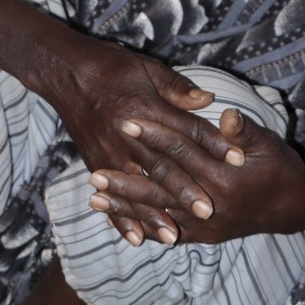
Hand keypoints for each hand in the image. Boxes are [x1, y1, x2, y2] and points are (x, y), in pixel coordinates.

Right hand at [43, 37, 243, 240]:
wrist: (67, 71)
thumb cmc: (114, 66)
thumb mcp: (149, 69)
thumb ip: (178, 88)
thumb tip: (209, 100)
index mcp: (145, 108)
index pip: (186, 129)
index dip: (214, 143)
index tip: (238, 158)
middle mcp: (127, 134)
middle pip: (162, 165)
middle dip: (184, 189)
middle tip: (207, 210)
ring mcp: (109, 151)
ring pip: (136, 187)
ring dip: (153, 213)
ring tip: (173, 235)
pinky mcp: (94, 161)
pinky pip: (110, 194)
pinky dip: (121, 218)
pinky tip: (135, 238)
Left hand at [88, 106, 304, 245]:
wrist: (296, 208)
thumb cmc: (281, 168)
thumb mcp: (268, 143)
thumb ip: (243, 130)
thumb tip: (224, 113)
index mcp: (225, 176)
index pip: (181, 151)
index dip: (154, 135)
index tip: (128, 122)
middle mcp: (212, 204)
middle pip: (161, 189)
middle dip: (127, 181)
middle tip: (95, 173)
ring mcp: (208, 225)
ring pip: (160, 215)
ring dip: (127, 207)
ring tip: (96, 199)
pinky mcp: (207, 236)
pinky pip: (171, 235)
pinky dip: (145, 229)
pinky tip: (121, 225)